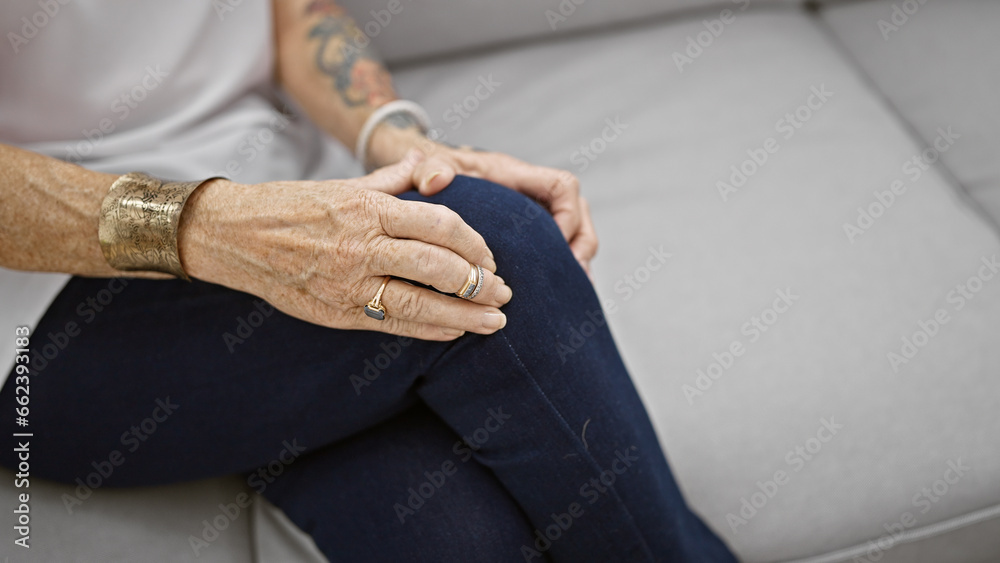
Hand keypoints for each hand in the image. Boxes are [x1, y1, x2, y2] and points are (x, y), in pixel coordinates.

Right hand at [179, 151, 511, 340]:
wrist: (236, 236)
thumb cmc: (296, 206)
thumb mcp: (348, 184)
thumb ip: (399, 178)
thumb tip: (441, 172)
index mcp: (369, 209)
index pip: (440, 224)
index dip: (474, 243)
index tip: (490, 256)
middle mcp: (362, 246)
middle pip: (437, 267)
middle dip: (479, 282)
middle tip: (504, 290)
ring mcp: (349, 283)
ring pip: (420, 304)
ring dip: (465, 315)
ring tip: (495, 321)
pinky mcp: (337, 313)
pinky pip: (393, 325)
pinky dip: (429, 330)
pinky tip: (454, 330)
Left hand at [369, 128, 598, 273]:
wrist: (421, 173)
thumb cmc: (427, 169)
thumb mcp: (426, 166)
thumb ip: (428, 168)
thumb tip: (436, 179)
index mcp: (513, 176)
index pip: (561, 186)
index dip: (568, 214)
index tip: (557, 243)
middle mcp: (527, 193)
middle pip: (577, 212)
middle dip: (581, 244)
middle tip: (576, 276)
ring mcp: (528, 214)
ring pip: (572, 232)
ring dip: (575, 259)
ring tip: (572, 289)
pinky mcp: (522, 233)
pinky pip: (552, 248)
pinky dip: (558, 268)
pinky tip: (555, 295)